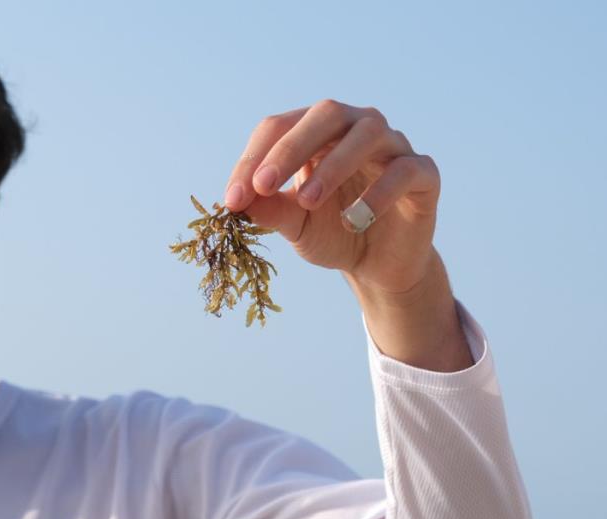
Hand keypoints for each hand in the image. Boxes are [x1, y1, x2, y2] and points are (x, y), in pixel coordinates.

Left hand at [224, 99, 440, 296]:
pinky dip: (380, 191)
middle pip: (325, 114)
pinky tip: (354, 218)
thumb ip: (268, 210)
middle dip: (290, 148)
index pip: (279, 127)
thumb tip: (236, 201)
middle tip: (264, 185)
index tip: (233, 198)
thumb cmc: (331, 232)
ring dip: (333, 165)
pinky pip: (406, 170)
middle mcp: (356, 127)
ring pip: (368, 133)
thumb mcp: (293, 224)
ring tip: (307, 202)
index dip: (253, 159)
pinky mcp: (424, 174)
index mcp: (316, 131)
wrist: (377, 266)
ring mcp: (393, 146)